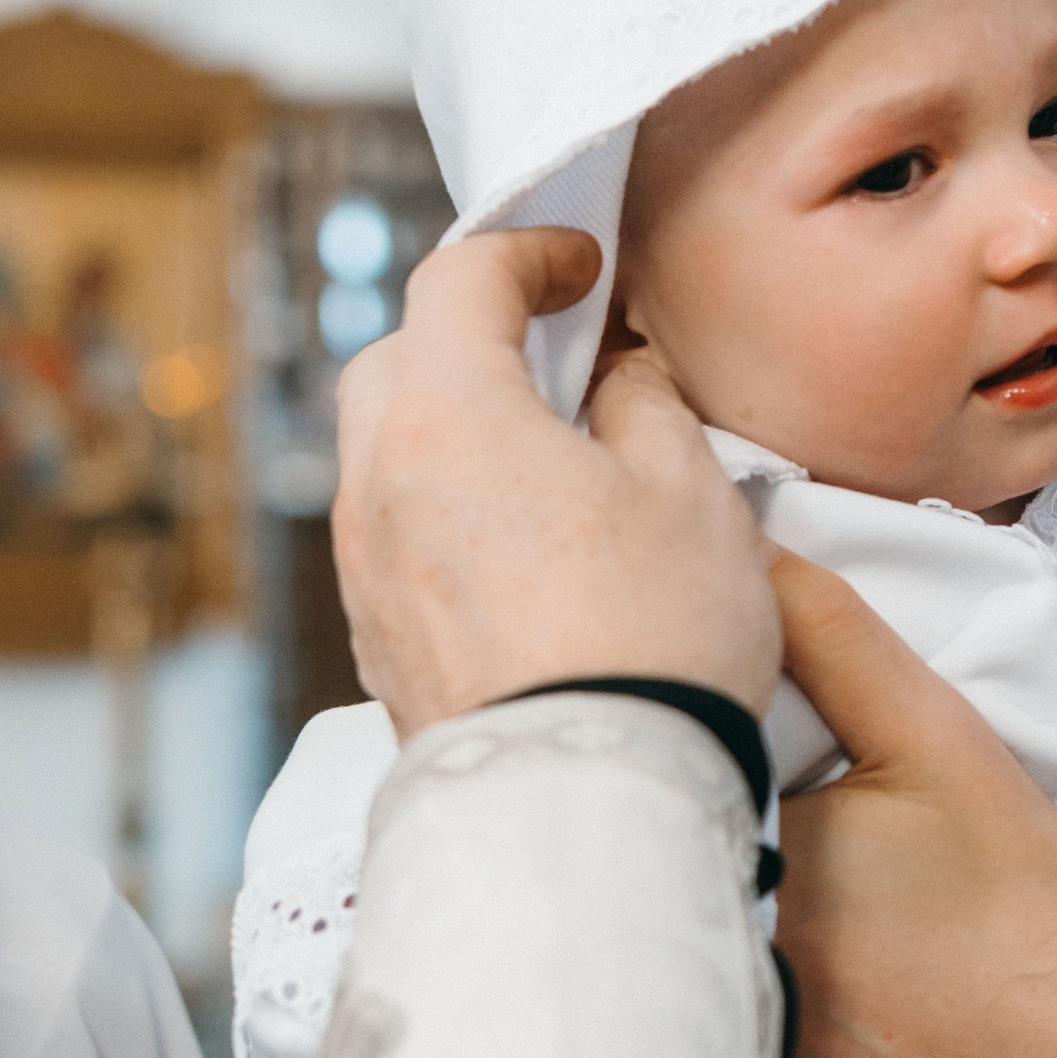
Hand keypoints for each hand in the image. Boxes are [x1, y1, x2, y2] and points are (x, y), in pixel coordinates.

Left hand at [331, 228, 778, 732]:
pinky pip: (398, 538)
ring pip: (389, 455)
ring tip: (548, 458)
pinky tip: (527, 547)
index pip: (457, 280)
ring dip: (457, 430)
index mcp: (446, 419)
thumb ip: (646, 407)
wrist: (591, 804)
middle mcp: (377, 486)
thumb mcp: (691, 494)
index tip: (580, 265)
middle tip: (552, 351)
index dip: (526, 252)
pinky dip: (450, 510)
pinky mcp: (380, 644)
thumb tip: (619, 380)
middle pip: (397, 361)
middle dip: (469, 336)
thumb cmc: (653, 638)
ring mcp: (365, 572)